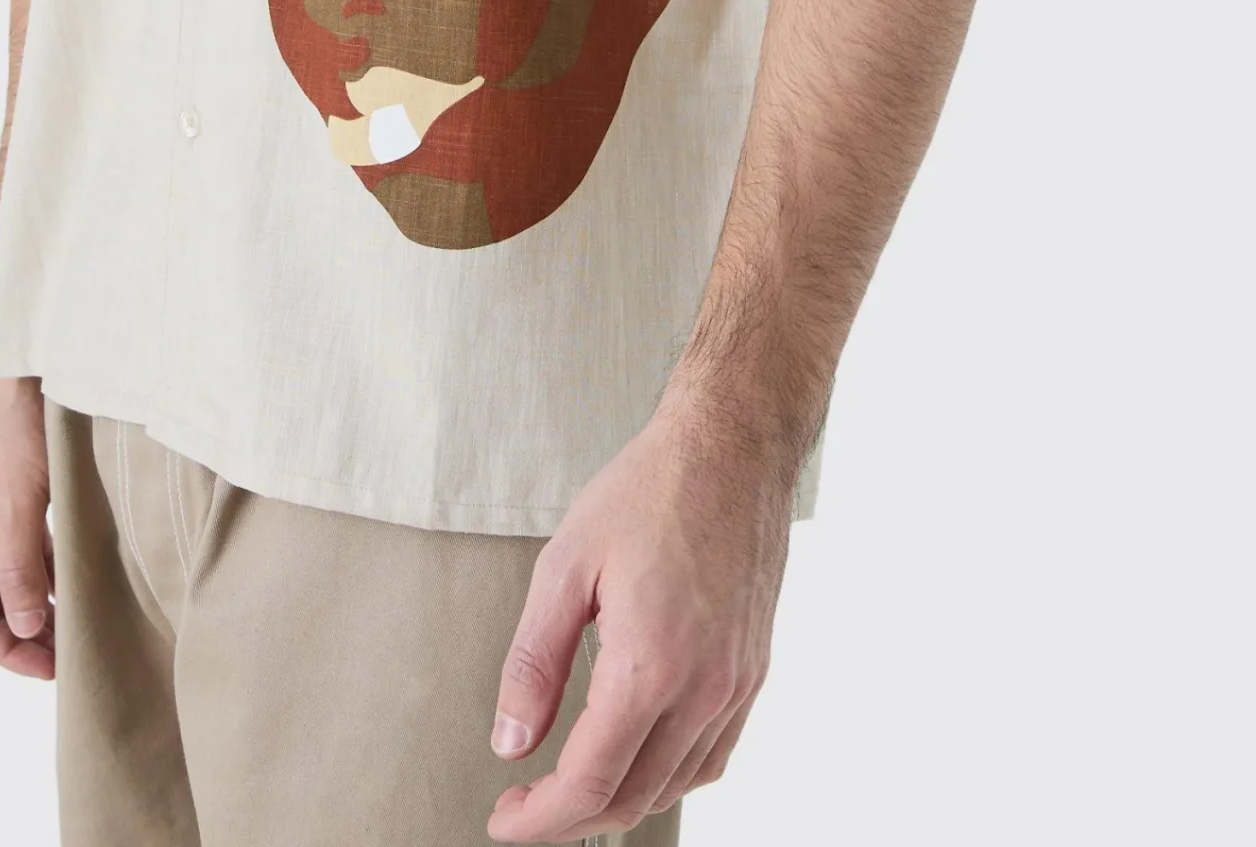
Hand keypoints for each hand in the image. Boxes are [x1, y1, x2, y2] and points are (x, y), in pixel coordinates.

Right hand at [0, 371, 54, 678]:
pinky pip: (29, 551)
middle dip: (28, 634)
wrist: (18, 363)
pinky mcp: (14, 501)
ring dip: (42, 605)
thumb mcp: (16, 504)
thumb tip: (26, 629)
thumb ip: (20, 569)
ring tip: (80, 630)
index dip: (10, 650)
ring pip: (13, 580)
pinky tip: (78, 586)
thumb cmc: (6, 426)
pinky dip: (51, 571)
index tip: (51, 670)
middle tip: (72, 657)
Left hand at [486, 387, 795, 838]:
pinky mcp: (752, 670)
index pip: (590, 783)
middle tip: (525, 806)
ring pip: (676, 785)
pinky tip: (638, 758)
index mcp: (651, 665)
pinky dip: (670, 776)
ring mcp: (736, 684)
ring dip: (619, 802)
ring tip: (570, 788)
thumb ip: (533, 662)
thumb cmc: (649, 490)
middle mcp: (703, 688)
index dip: (540, 820)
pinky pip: (713, 756)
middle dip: (571, 820)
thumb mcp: (565, 564)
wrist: (733, 445)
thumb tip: (510, 742)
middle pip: (633, 798)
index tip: (503, 821)